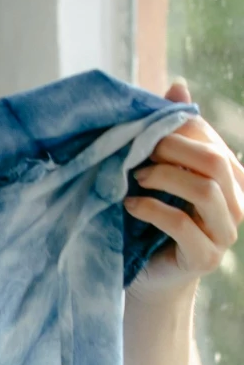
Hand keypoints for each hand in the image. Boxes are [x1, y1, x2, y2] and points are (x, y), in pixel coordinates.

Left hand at [124, 80, 242, 304]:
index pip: (212, 141)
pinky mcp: (206, 257)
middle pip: (214, 162)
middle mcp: (239, 202)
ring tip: (134, 177)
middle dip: (174, 150)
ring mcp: (226, 232)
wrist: (150, 278)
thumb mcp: (163, 172)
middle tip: (140, 152)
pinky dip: (152, 209)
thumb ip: (172, 133)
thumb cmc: (155, 220)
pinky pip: (182, 224)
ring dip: (164, 177)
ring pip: (205, 190)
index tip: (145, 133)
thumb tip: (178, 86)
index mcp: (233, 177)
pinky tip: (131, 204)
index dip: (179, 132)